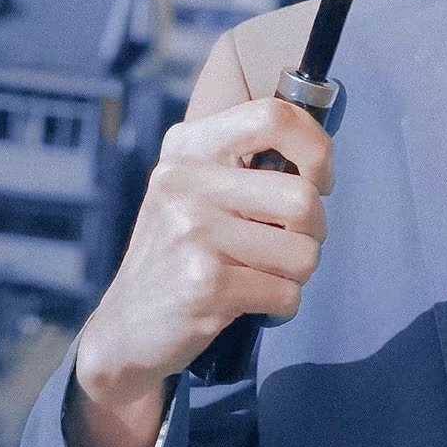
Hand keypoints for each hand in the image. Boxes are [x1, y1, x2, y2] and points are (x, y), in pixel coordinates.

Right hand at [74, 97, 334, 406]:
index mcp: (188, 147)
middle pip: (303, 197)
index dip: (317, 149)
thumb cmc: (182, 255)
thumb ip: (250, 164)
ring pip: (304, 252)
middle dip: (313, 232)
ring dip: (297, 274)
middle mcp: (185, 182)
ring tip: (259, 276)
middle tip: (286, 246)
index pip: (274, 116)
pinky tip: (247, 303)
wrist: (125, 330)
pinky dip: (281, 306)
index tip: (318, 180)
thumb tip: (320, 157)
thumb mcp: (199, 191)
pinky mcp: (204, 284)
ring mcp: (192, 232)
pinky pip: (287, 294)